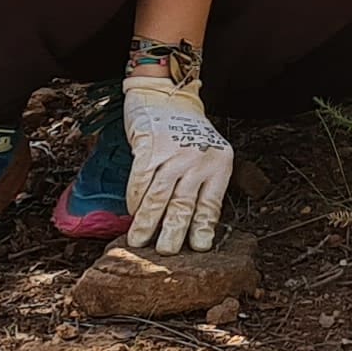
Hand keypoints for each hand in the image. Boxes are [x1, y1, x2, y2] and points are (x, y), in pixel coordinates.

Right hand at [120, 69, 234, 251]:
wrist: (166, 96)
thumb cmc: (188, 132)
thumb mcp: (208, 154)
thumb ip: (203, 184)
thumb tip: (191, 226)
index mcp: (219, 164)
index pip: (211, 204)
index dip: (202, 228)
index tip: (197, 248)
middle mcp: (198, 159)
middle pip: (184, 204)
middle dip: (172, 232)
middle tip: (164, 254)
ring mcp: (174, 152)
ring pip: (159, 196)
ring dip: (147, 222)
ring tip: (139, 241)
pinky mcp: (150, 146)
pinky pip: (141, 180)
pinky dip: (135, 199)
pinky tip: (132, 212)